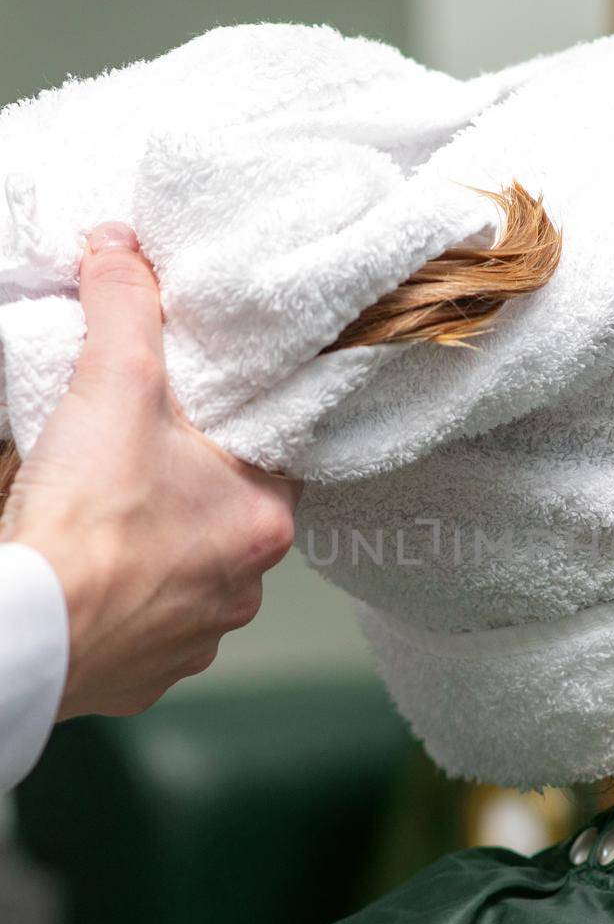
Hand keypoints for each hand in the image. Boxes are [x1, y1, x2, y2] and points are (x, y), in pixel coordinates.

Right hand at [0, 222, 300, 718]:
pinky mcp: (145, 673)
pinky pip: (146, 626)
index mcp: (264, 520)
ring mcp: (197, 637)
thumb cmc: (86, 524)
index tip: (205, 412)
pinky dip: (123, 599)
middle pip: (228, 517)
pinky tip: (89, 572)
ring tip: (108, 517)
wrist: (28, 632)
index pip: (275, 460)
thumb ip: (126, 309)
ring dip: (156, 548)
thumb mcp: (113, 385)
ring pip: (187, 574)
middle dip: (188, 486)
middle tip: (141, 455)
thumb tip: (122, 249)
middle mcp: (245, 588)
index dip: (238, 428)